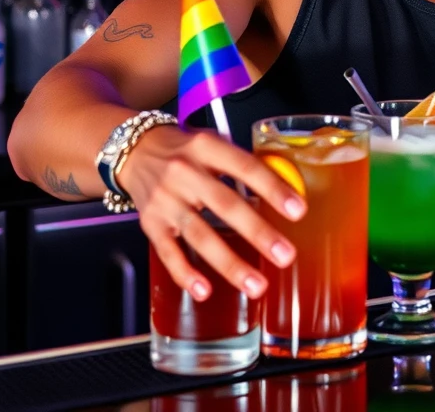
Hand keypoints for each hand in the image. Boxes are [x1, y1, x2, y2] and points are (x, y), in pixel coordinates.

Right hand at [117, 125, 306, 301]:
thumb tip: (283, 190)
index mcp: (207, 148)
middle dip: (258, 233)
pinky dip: (185, 274)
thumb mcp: (214, 142)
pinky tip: (205, 291)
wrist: (136, 151)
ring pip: (200, 235)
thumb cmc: (185, 148)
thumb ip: (243, 164)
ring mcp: (166, 200)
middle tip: (285, 255)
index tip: (298, 211)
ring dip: (230, 264)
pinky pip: (168, 253)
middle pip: (226, 205)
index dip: (273, 189)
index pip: (246, 168)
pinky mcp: (150, 224)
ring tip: (256, 285)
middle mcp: (185, 173)